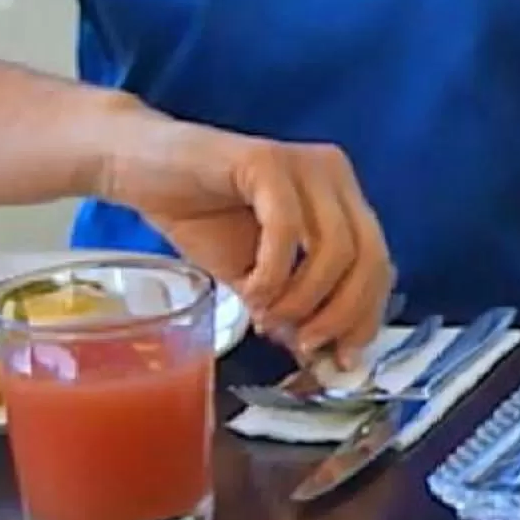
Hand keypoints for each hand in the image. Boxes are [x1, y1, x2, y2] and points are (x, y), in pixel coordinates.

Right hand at [96, 113, 390, 362]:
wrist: (140, 169)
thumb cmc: (200, 218)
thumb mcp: (256, 277)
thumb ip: (291, 308)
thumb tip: (319, 358)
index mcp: (341, 198)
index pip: (379, 263)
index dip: (365, 316)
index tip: (339, 359)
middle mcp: (332, 174)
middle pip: (369, 256)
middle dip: (340, 314)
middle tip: (303, 344)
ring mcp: (302, 163)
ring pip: (336, 247)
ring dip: (304, 298)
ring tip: (266, 316)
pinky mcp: (264, 159)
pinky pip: (287, 228)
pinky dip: (274, 273)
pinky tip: (250, 291)